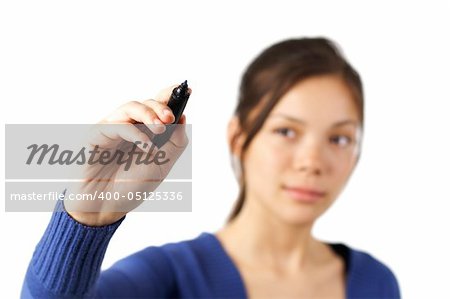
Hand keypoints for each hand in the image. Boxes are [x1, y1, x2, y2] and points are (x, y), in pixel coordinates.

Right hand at [64, 85, 189, 225]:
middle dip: (160, 106)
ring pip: (129, 107)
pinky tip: (147, 147)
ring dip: (148, 114)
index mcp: (144, 131)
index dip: (170, 95)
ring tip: (161, 127)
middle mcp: (128, 126)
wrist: (105, 207)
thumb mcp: (162, 166)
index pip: (157, 107)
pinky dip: (134, 133)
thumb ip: (175, 142)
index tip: (186, 90)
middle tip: (171, 118)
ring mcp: (111, 129)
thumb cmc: (131, 186)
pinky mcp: (96, 135)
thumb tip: (184, 117)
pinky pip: (116, 125)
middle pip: (144, 103)